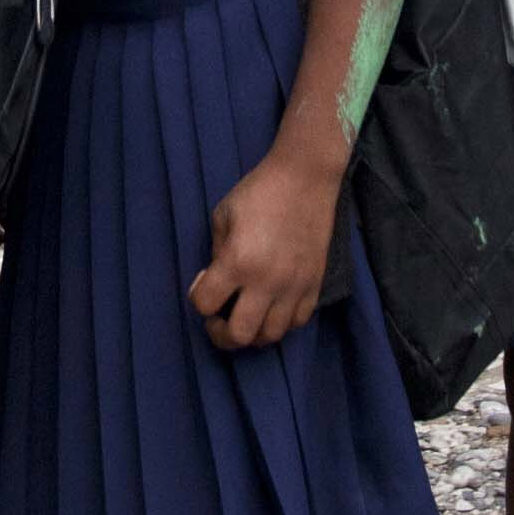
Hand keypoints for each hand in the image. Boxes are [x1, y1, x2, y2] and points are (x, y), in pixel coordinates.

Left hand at [191, 143, 348, 351]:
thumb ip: (216, 254)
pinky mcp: (315, 285)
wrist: (305, 178)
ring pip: (271, 336)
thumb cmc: (258, 192)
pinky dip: (281, 322)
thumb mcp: (222, 217)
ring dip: (253, 332)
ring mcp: (295, 286)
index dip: (198, 297)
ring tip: (247, 314)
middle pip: (240, 336)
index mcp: (238, 261)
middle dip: (221, 334)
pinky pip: (297, 322)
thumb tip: (217, 282)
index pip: (205, 304)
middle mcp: (267, 282)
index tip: (204, 281)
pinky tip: (272, 307)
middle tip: (219, 318)